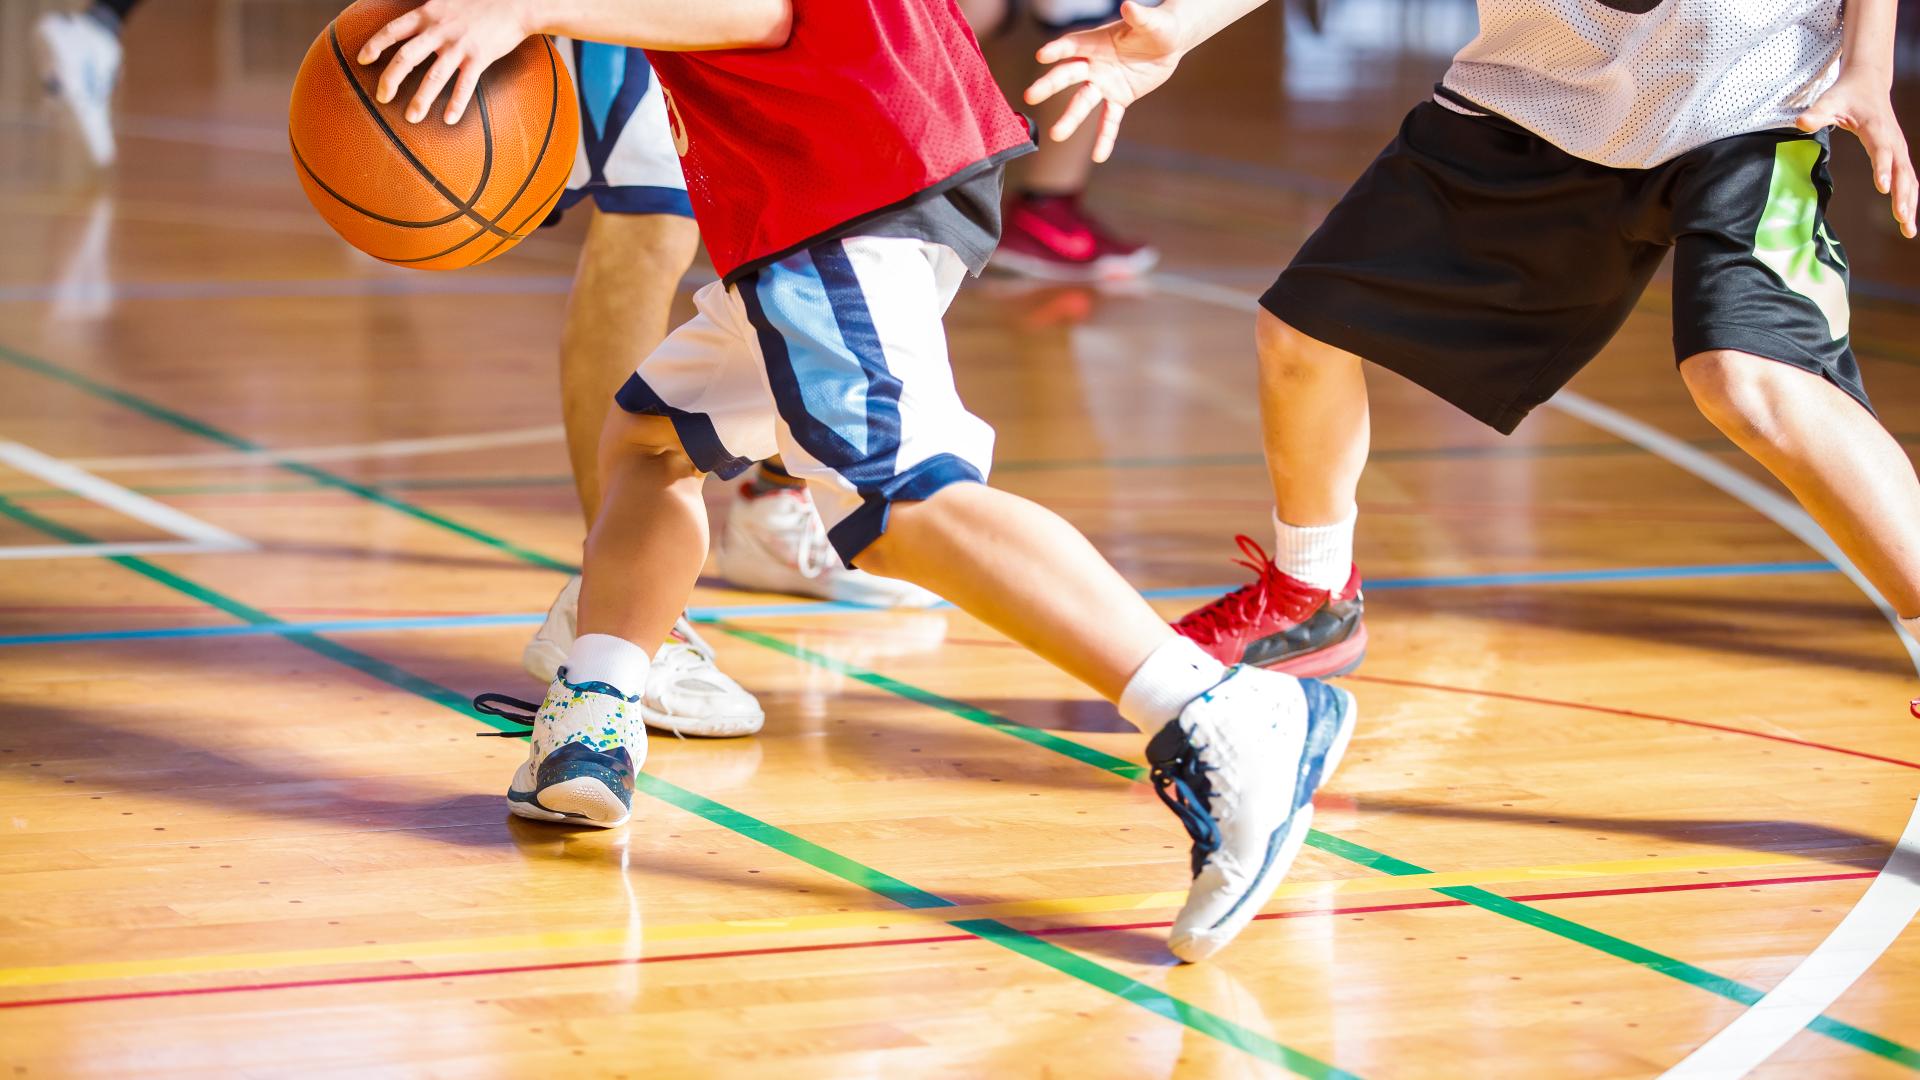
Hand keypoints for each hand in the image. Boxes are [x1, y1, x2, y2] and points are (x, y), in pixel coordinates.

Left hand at [357, 0, 534, 124]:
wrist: (514, 2)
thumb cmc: (480, 1)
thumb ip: (428, 11)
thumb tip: (411, 23)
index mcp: (428, 14)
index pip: (393, 30)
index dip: (375, 45)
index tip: (363, 59)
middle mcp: (439, 30)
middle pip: (406, 57)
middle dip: (391, 79)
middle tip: (382, 97)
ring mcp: (459, 46)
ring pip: (434, 76)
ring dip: (420, 99)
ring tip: (411, 117)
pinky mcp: (479, 58)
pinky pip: (464, 85)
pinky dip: (456, 103)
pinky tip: (448, 119)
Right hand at [1022, 1, 1184, 162]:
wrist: (1169, 43)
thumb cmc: (1158, 26)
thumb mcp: (1152, 21)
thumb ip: (1139, 16)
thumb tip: (1130, 6)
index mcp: (1097, 41)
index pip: (1073, 45)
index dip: (1058, 50)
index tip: (1042, 56)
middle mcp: (1094, 64)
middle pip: (1068, 75)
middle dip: (1049, 86)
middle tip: (1030, 97)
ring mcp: (1104, 83)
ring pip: (1083, 102)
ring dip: (1070, 119)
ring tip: (1056, 135)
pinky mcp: (1118, 98)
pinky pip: (1109, 121)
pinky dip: (1105, 138)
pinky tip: (1098, 156)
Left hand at [1798, 74, 1916, 238]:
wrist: (1869, 82)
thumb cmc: (1847, 93)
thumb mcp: (1829, 100)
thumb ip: (1816, 113)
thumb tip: (1800, 123)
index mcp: (1877, 128)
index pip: (1882, 150)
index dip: (1883, 168)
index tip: (1883, 188)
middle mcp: (1893, 139)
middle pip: (1903, 170)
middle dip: (1903, 195)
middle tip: (1902, 219)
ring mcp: (1899, 148)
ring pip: (1910, 179)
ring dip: (1910, 203)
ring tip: (1908, 230)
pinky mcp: (1899, 155)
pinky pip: (1908, 179)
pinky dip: (1910, 199)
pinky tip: (1907, 220)